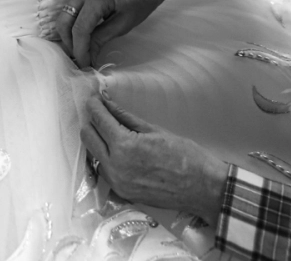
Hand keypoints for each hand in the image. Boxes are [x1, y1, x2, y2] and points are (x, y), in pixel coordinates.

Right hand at [56, 0, 186, 67]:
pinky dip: (73, 25)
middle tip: (82, 59)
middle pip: (64, 22)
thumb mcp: (123, 24)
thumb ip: (101, 39)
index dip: (80, 50)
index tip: (85, 65)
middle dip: (70, 44)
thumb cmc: (141, 0)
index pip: (79, 29)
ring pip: (64, 16)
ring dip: (69, 35)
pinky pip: (70, 10)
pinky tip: (83, 37)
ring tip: (82, 50)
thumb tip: (87, 57)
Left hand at [82, 96, 227, 225]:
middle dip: (91, 120)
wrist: (202, 188)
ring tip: (109, 128)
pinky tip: (117, 149)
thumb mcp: (154, 130)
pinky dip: (105, 157)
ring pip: (93, 154)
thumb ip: (126, 117)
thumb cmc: (184, 155)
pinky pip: (104, 171)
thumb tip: (107, 102)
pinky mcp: (123, 194)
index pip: (98, 119)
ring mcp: (117, 183)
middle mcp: (115, 167)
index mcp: (124, 146)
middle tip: (100, 110)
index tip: (94, 96)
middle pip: (87, 137)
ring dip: (96, 139)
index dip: (93, 104)